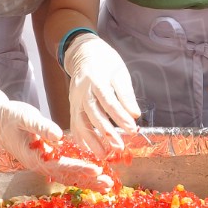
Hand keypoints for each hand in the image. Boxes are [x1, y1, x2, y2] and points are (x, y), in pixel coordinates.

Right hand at [0, 85, 111, 190]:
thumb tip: (59, 137)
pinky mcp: (45, 159)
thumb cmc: (9, 116)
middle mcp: (39, 164)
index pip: (60, 166)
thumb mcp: (24, 116)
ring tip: (106, 185)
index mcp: (34, 156)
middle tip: (108, 184)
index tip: (96, 170)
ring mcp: (42, 163)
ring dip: (86, 181)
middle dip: (88, 181)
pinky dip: (79, 174)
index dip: (79, 169)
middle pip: (66, 177)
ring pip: (66, 176)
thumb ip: (42, 127)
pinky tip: (93, 175)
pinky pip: (64, 170)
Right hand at [62, 34, 139, 158]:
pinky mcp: (71, 105)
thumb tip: (135, 114)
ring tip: (104, 154)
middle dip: (107, 132)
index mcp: (96, 80)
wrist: (84, 53)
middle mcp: (83, 91)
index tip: (132, 129)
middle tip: (119, 147)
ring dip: (92, 140)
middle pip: (94, 114)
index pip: (109, 101)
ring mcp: (75, 99)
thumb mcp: (119, 72)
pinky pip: (74, 124)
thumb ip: (126, 94)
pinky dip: (80, 138)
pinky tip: (88, 149)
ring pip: (81, 122)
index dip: (120, 116)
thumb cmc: (105, 62)